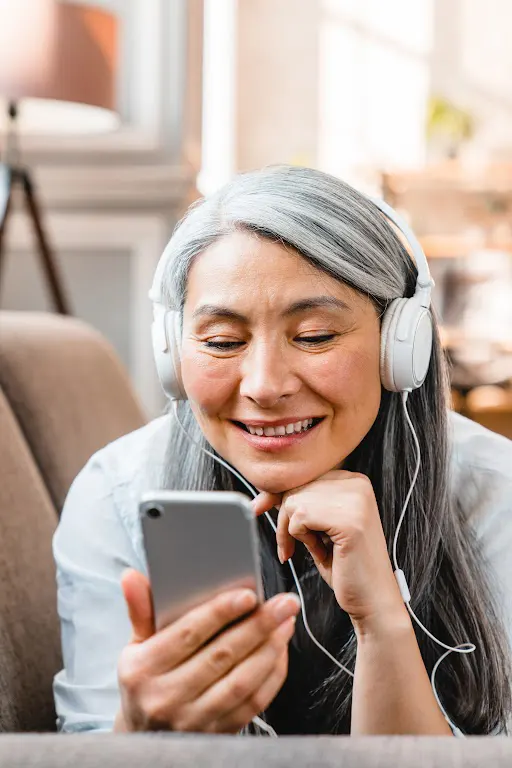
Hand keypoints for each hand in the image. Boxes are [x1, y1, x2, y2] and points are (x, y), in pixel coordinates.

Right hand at [114, 569, 299, 732]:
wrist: (145, 737)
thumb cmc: (146, 679)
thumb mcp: (135, 646)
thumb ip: (140, 609)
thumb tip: (132, 576)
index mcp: (143, 669)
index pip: (188, 634)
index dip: (220, 612)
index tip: (249, 594)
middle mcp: (166, 697)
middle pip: (221, 655)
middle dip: (258, 625)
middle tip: (284, 602)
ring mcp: (193, 720)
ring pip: (241, 681)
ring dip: (270, 649)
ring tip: (286, 622)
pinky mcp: (217, 734)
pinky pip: (252, 703)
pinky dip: (272, 675)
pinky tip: (280, 651)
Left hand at [252, 471, 407, 634]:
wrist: (373, 599)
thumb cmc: (345, 566)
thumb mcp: (318, 527)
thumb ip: (299, 504)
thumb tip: (264, 496)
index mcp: (353, 481)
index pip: (303, 476)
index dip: (282, 498)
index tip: (263, 510)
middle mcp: (356, 484)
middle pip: (296, 488)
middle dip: (287, 521)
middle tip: (298, 547)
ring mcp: (355, 499)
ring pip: (293, 502)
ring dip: (295, 532)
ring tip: (318, 548)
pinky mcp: (349, 519)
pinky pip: (300, 518)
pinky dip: (302, 539)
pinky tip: (322, 552)